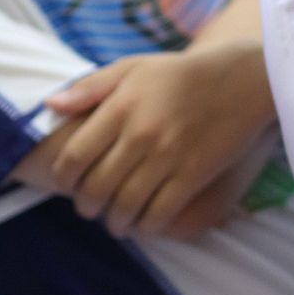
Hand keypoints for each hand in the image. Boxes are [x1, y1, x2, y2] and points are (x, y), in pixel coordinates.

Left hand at [37, 41, 275, 236]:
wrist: (242, 79)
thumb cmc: (181, 74)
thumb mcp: (133, 68)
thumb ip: (90, 87)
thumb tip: (51, 107)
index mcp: (121, 107)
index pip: (75, 156)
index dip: (63, 179)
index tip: (66, 184)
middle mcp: (141, 133)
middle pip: (97, 187)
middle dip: (86, 206)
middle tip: (89, 208)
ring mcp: (169, 156)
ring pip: (126, 206)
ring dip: (115, 222)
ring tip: (115, 222)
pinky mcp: (194, 174)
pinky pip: (161, 213)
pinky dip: (147, 227)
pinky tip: (144, 224)